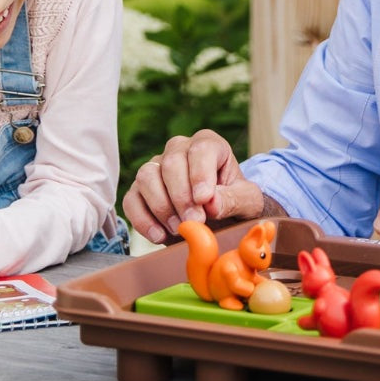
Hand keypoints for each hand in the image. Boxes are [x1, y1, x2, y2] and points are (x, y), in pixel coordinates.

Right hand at [122, 130, 265, 243]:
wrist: (222, 219)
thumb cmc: (235, 203)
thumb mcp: (247, 202)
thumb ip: (233, 199)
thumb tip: (210, 203)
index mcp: (209, 144)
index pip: (201, 149)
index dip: (200, 174)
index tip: (204, 200)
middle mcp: (179, 149)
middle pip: (171, 163)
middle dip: (181, 196)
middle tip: (194, 221)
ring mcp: (156, 167)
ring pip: (146, 177)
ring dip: (162, 207)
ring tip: (179, 229)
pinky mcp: (140, 190)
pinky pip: (131, 199)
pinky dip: (142, 220)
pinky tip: (160, 236)